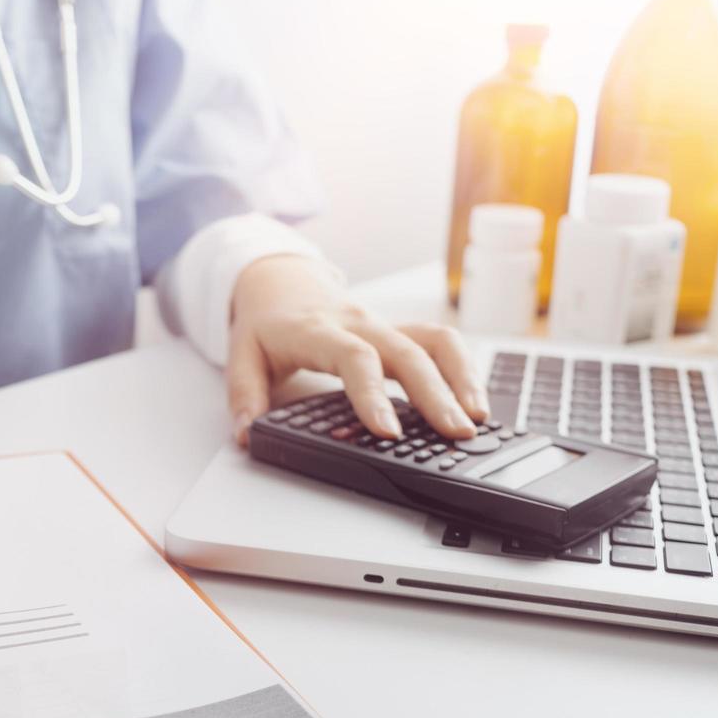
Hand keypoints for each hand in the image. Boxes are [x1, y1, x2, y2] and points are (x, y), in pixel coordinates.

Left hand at [226, 256, 488, 443]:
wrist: (282, 282)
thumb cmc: (267, 324)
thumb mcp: (240, 355)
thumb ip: (243, 395)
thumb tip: (246, 434)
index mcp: (318, 331)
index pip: (353, 358)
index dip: (372, 394)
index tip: (389, 432)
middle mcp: (359, 324)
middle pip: (407, 352)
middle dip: (436, 394)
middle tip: (456, 434)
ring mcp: (385, 325)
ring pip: (435, 341)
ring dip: (461, 378)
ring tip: (477, 420)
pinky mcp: (400, 332)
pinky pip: (441, 343)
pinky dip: (463, 370)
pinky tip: (475, 403)